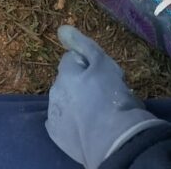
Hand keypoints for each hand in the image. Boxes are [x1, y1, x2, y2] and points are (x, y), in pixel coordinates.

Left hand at [45, 26, 161, 168]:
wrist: (116, 141)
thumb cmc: (113, 99)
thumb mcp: (104, 65)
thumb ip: (83, 45)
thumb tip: (62, 29)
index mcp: (65, 74)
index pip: (72, 60)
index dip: (88, 66)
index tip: (102, 76)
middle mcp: (54, 91)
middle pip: (67, 81)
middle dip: (80, 85)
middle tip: (102, 96)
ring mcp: (54, 114)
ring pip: (64, 101)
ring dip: (75, 103)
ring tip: (96, 114)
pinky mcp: (56, 134)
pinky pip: (62, 123)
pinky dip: (71, 123)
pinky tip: (85, 128)